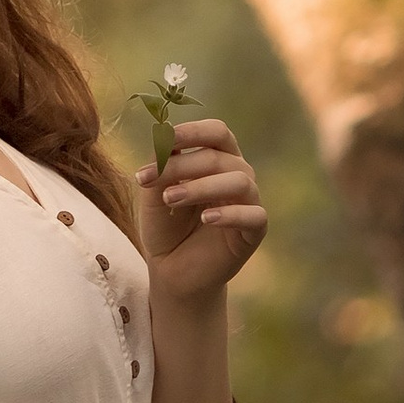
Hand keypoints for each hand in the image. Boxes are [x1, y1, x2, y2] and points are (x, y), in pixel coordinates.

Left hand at [137, 114, 267, 303]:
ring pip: (238, 181)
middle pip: (218, 157)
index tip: (165, 137)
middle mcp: (238, 175)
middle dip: (181, 166)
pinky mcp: (254, 231)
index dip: (193, 131)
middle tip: (148, 180)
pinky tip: (206, 218)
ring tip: (170, 199)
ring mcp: (249, 202)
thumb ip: (161, 166)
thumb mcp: (154, 193)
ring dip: (200, 187)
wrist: (172, 271)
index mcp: (218, 159)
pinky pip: (254, 215)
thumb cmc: (165, 226)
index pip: (217, 132)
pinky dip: (230, 213)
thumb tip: (164, 137)